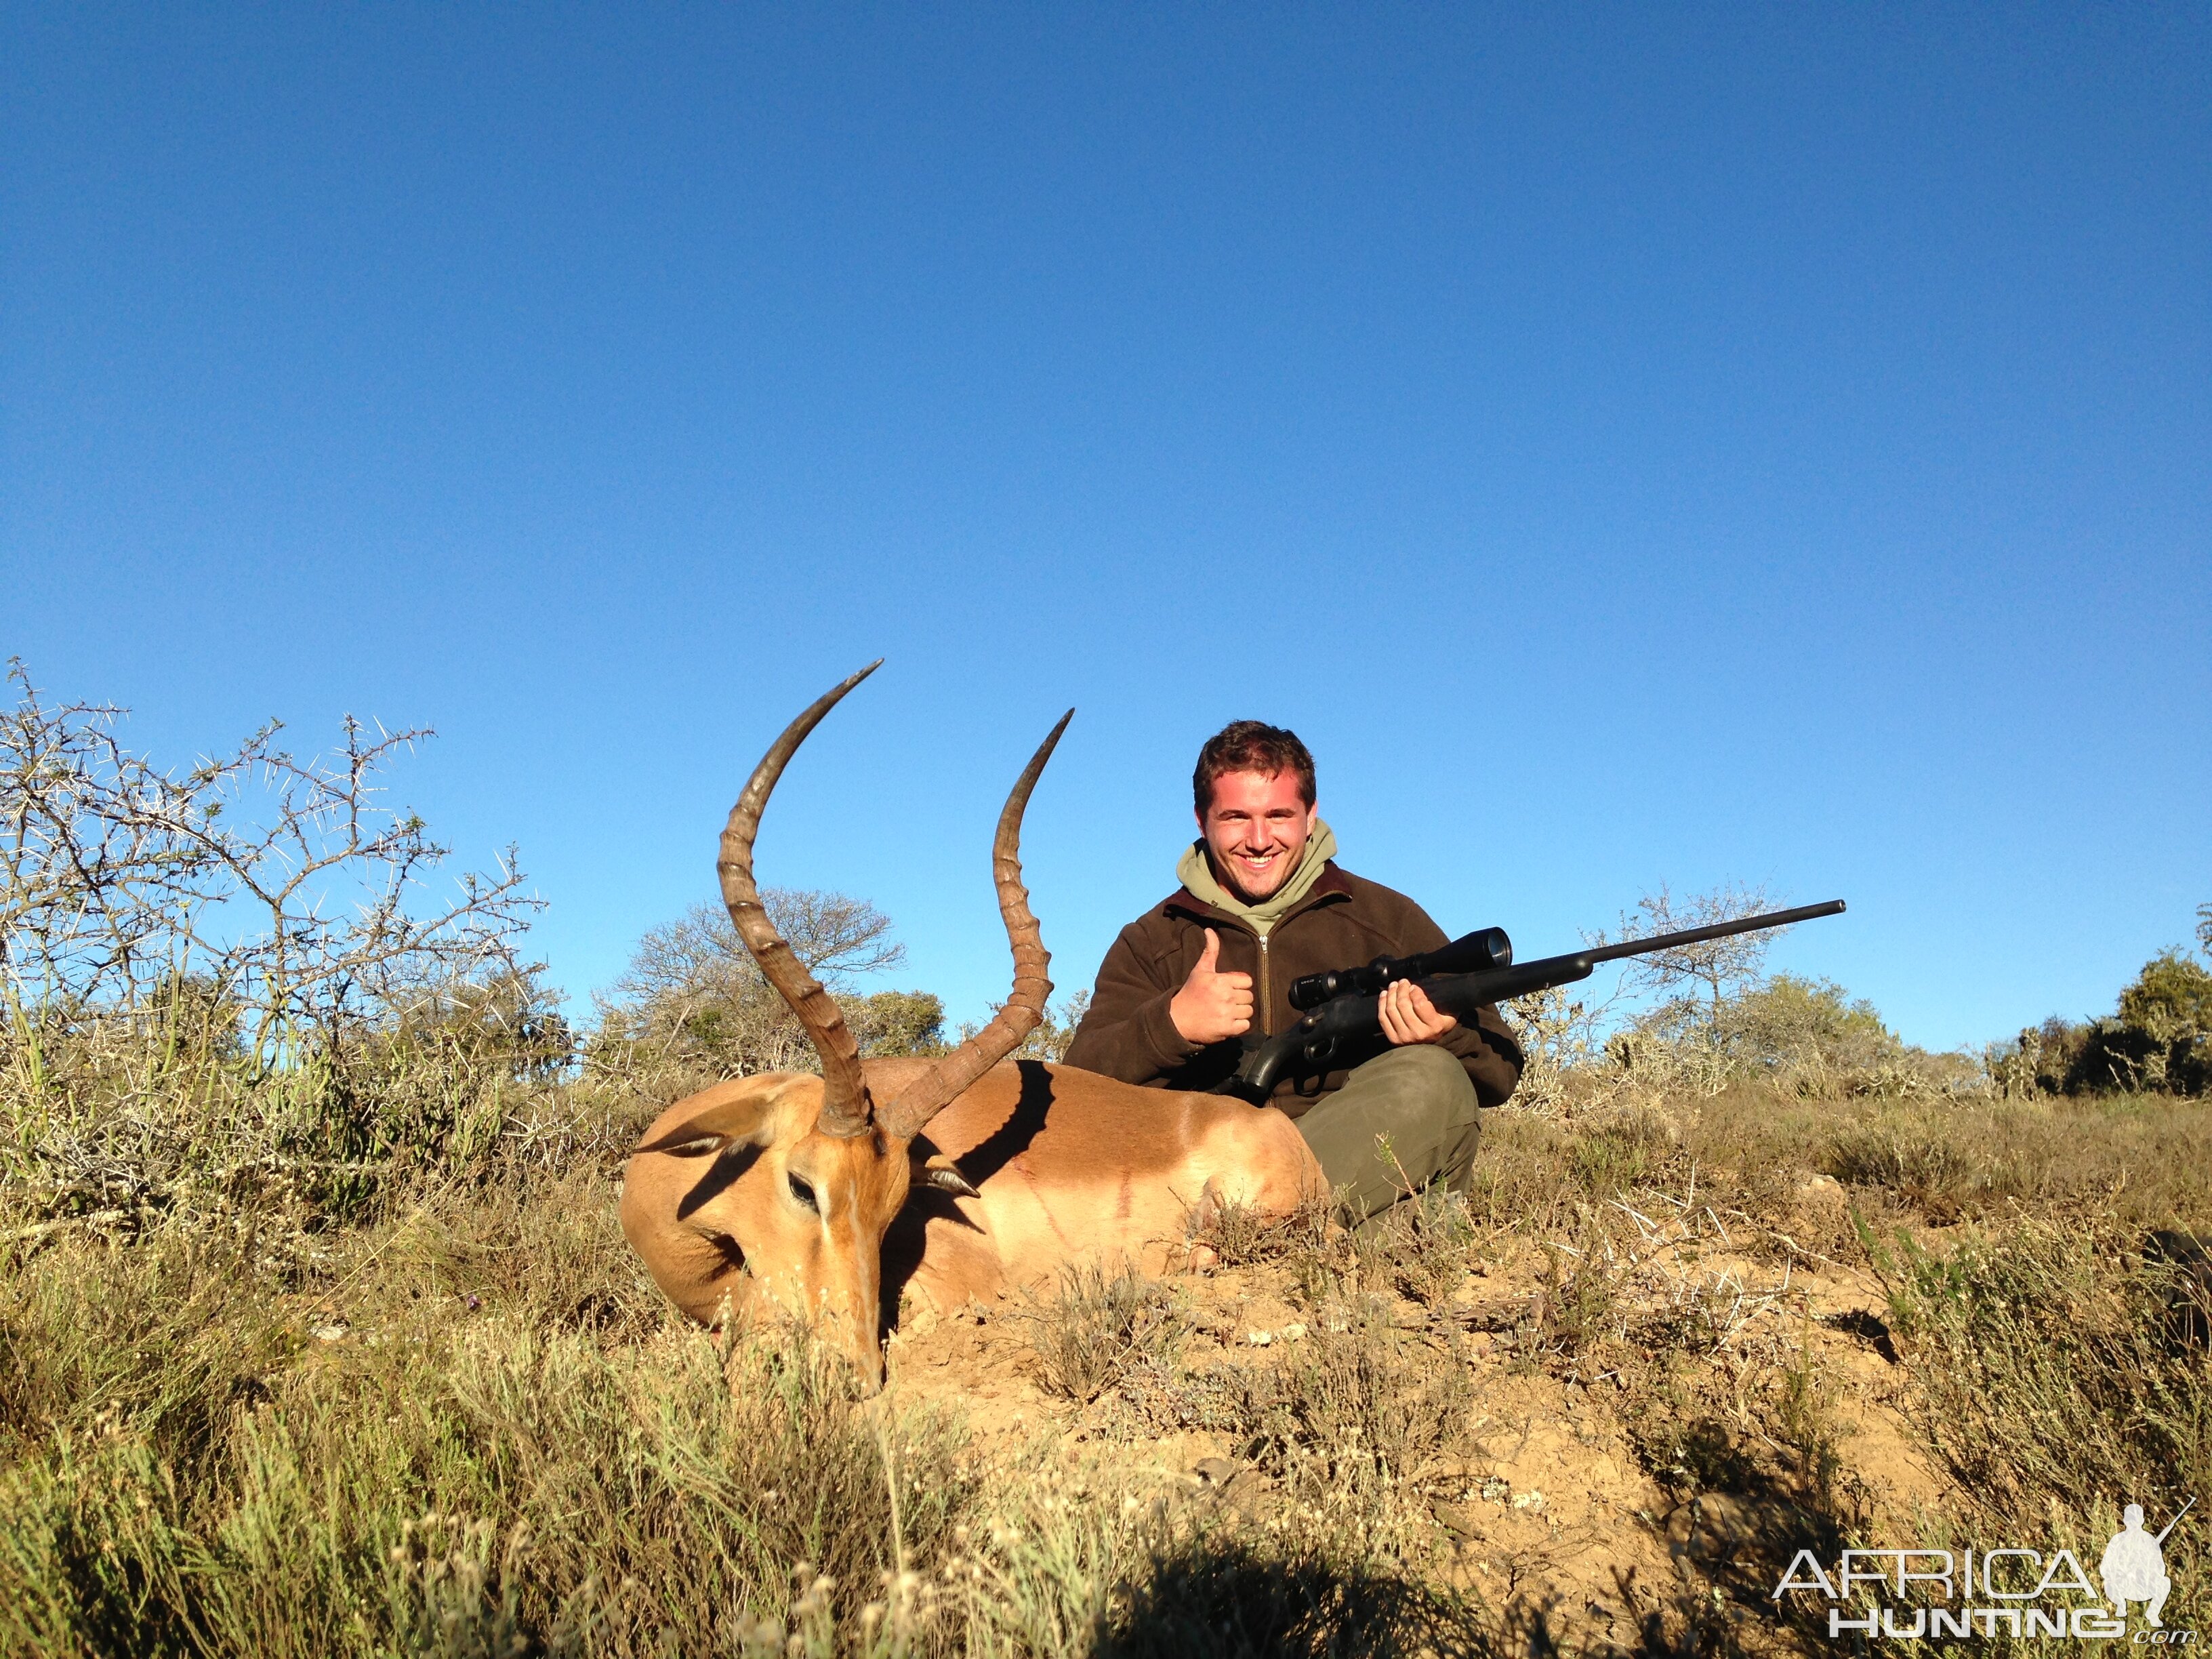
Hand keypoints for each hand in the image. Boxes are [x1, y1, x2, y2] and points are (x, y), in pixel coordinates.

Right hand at [1169, 928, 1254, 1044]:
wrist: (1178, 1019)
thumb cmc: (1191, 992)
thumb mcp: (1200, 970)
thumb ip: (1210, 950)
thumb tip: (1209, 930)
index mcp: (1220, 980)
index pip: (1247, 981)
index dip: (1239, 984)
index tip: (1228, 988)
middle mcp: (1225, 996)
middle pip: (1249, 996)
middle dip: (1240, 998)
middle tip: (1225, 1001)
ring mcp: (1226, 1014)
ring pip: (1249, 1011)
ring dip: (1240, 1012)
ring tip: (1227, 1011)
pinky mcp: (1227, 1029)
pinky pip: (1245, 1025)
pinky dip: (1238, 1025)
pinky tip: (1227, 1021)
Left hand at [1378, 979, 1458, 1045]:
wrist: (1429, 1051)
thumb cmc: (1438, 1028)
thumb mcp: (1447, 1016)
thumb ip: (1439, 1002)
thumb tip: (1419, 987)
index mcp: (1434, 1026)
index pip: (1420, 1004)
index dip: (1415, 991)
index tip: (1414, 986)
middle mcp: (1419, 1033)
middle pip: (1403, 1005)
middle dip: (1401, 989)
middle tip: (1402, 982)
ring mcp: (1404, 1037)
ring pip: (1391, 1010)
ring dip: (1391, 994)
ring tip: (1393, 986)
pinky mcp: (1393, 1039)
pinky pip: (1383, 1018)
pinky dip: (1382, 1004)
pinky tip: (1385, 995)